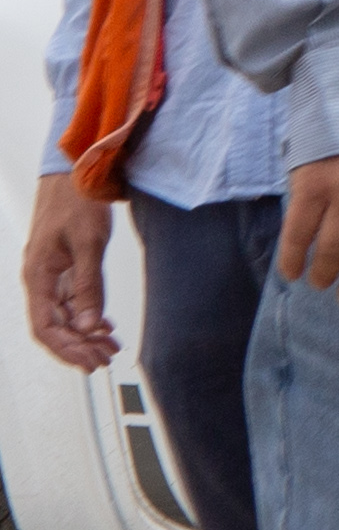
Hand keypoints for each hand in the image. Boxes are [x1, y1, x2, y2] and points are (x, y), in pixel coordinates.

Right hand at [23, 174, 114, 368]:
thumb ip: (88, 284)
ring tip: (109, 347)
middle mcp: (41, 278)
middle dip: (78, 346)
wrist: (76, 168)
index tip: (90, 361)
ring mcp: (52, 272)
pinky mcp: (65, 265)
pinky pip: (71, 299)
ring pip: (64, 314)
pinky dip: (87, 315)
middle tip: (105, 359)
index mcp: (38, 276)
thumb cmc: (76, 199)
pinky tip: (104, 325)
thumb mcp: (87, 242)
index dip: (66, 348)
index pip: (45, 327)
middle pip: (55, 325)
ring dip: (84, 334)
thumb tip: (89, 325)